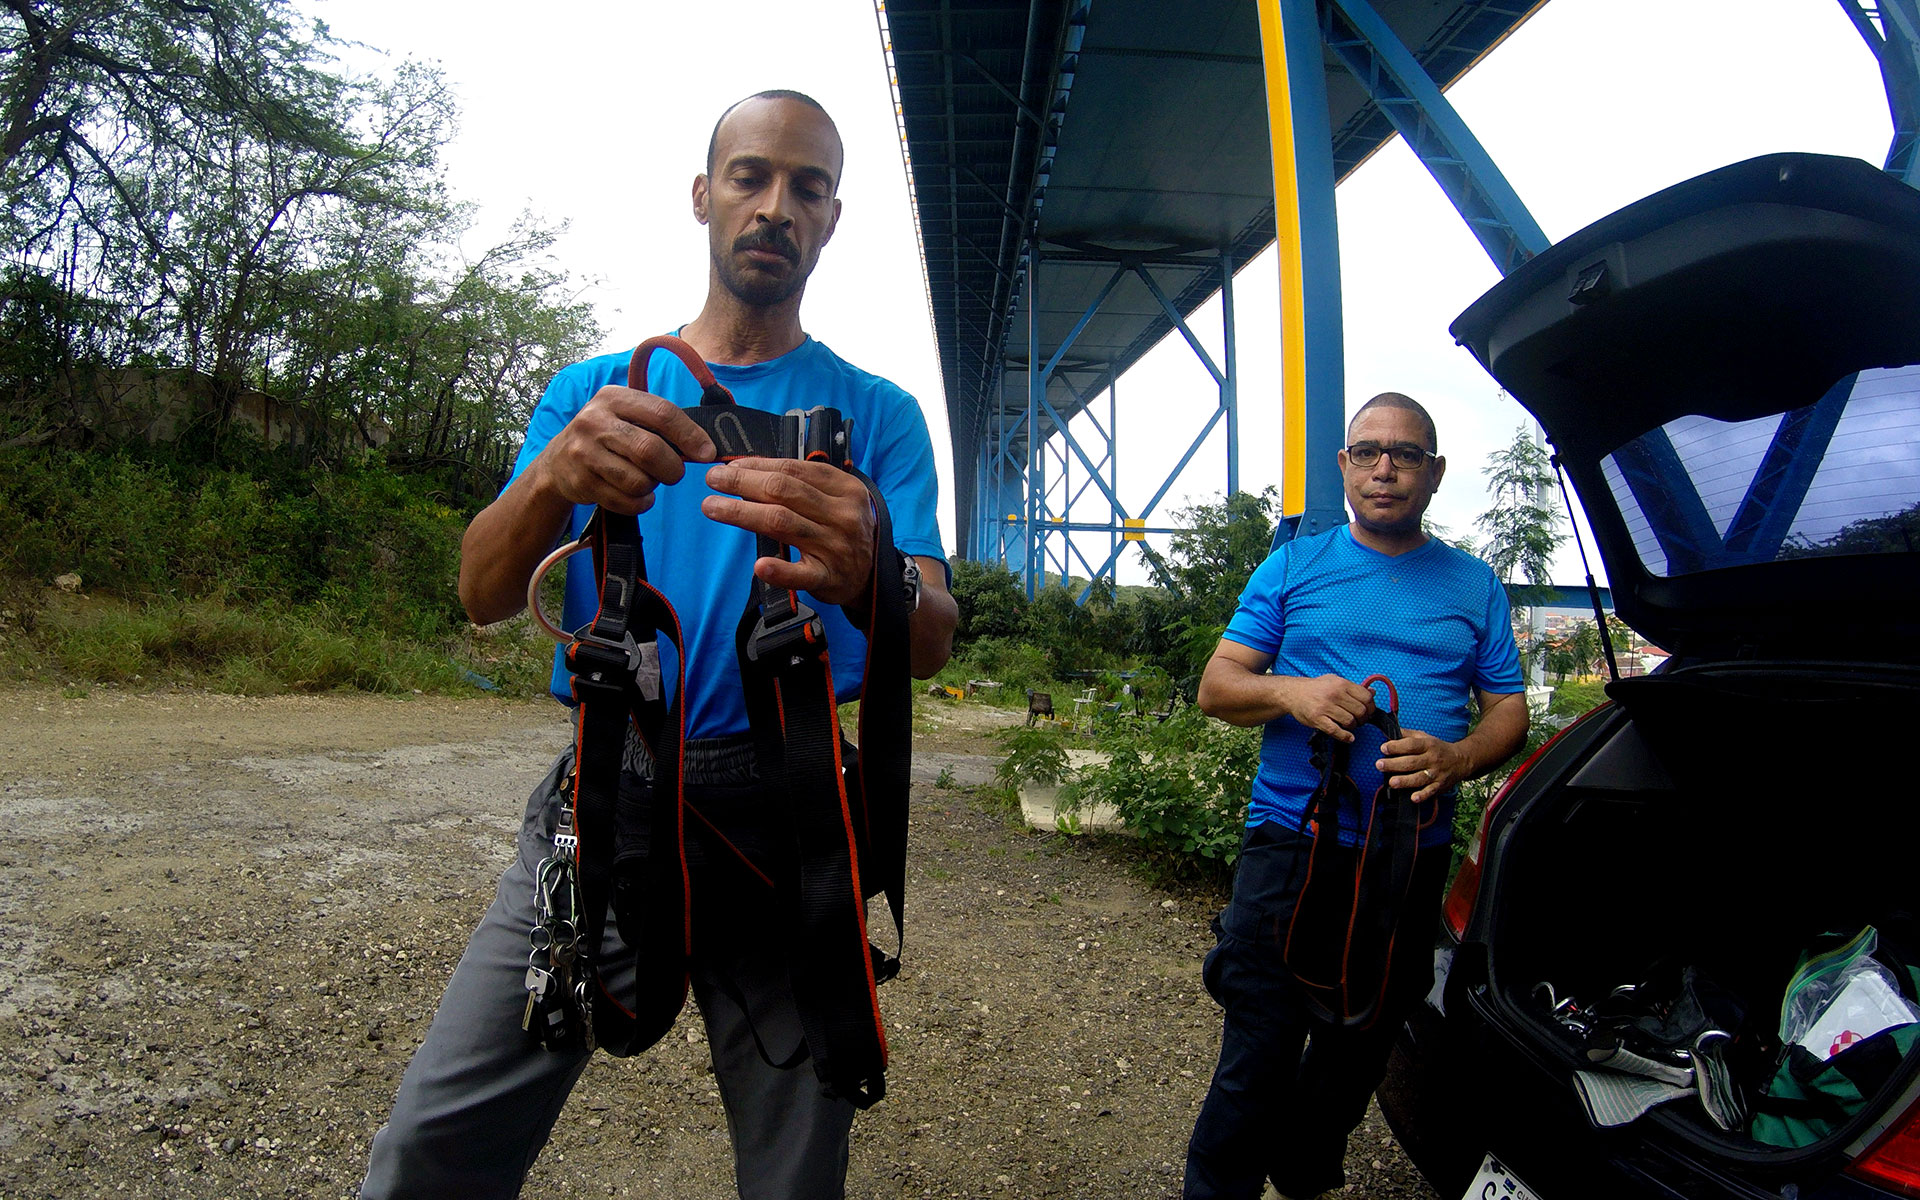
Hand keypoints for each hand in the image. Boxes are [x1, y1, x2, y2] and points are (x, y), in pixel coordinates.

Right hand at [533, 386, 716, 514]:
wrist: (556, 463)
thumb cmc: (606, 437)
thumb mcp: (624, 415)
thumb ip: (658, 422)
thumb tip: (705, 446)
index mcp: (613, 397)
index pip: (662, 413)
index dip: (690, 435)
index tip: (707, 453)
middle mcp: (594, 421)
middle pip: (650, 450)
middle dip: (672, 468)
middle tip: (674, 473)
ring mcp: (584, 453)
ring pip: (639, 480)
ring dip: (653, 486)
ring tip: (646, 480)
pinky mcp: (581, 482)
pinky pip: (626, 501)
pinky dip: (640, 503)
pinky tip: (636, 495)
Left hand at [700, 458, 875, 605]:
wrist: (871, 575)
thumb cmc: (843, 530)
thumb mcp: (835, 499)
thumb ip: (802, 486)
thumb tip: (749, 471)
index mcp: (845, 489)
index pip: (794, 470)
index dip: (758, 465)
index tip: (730, 466)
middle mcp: (841, 515)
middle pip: (783, 492)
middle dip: (743, 482)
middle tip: (713, 480)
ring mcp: (835, 547)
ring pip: (782, 523)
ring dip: (741, 513)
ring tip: (713, 507)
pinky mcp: (828, 578)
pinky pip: (800, 574)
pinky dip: (779, 570)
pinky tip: (759, 565)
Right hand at [1285, 675, 1376, 742]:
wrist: (1293, 693)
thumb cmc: (1315, 688)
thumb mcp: (1335, 681)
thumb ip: (1353, 687)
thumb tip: (1373, 692)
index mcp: (1341, 684)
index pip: (1366, 697)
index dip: (1371, 707)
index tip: (1368, 712)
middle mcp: (1335, 694)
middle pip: (1360, 711)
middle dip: (1363, 719)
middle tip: (1359, 721)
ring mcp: (1325, 707)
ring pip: (1350, 722)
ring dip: (1353, 727)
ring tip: (1350, 726)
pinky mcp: (1317, 719)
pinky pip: (1336, 731)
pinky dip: (1345, 736)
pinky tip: (1349, 737)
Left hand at [1376, 729, 1470, 802]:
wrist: (1461, 760)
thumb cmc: (1438, 748)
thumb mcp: (1425, 737)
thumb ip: (1408, 734)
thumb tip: (1390, 730)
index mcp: (1428, 745)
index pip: (1411, 745)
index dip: (1397, 746)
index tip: (1383, 748)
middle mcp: (1432, 759)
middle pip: (1412, 762)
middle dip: (1394, 764)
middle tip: (1379, 765)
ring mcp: (1436, 774)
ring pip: (1419, 778)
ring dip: (1405, 781)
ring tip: (1392, 782)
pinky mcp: (1439, 786)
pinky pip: (1431, 791)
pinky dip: (1423, 795)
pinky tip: (1413, 798)